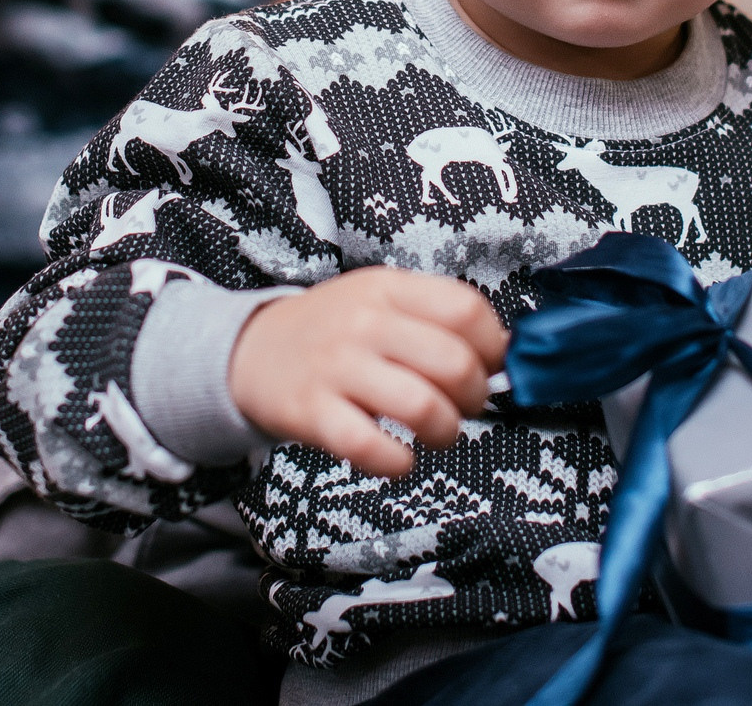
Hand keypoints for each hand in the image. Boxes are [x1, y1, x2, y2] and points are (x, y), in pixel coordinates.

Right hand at [231, 267, 508, 480]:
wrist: (250, 351)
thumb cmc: (333, 330)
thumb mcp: (379, 300)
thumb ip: (433, 317)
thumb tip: (502, 355)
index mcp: (387, 288)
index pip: (465, 309)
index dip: (493, 346)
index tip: (489, 366)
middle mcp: (364, 322)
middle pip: (453, 362)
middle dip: (475, 396)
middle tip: (464, 406)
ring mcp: (337, 367)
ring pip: (420, 406)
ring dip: (446, 431)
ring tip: (438, 433)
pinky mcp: (313, 412)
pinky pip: (370, 447)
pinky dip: (398, 463)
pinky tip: (400, 459)